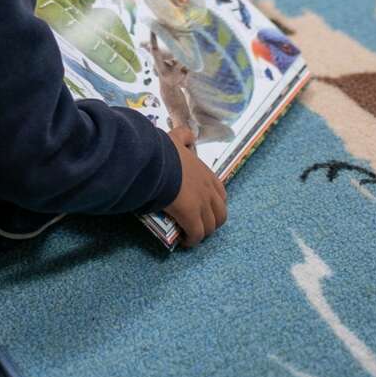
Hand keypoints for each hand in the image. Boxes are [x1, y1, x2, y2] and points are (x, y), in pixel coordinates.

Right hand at [162, 127, 226, 246]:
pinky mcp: (191, 217)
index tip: (203, 207)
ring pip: (211, 226)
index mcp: (205, 173)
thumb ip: (184, 136)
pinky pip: (197, 234)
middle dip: (212, 221)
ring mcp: (202, 204)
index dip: (214, 202)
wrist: (154, 163)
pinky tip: (184, 241)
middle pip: (220, 213)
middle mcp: (208, 189)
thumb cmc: (163, 152)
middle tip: (199, 223)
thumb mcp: (175, 139)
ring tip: (191, 234)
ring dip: (202, 232)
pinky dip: (192, 240)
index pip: (220, 192)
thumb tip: (189, 135)